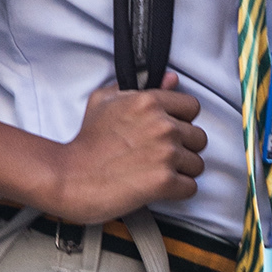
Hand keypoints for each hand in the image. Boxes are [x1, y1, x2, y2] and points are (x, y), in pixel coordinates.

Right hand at [52, 73, 206, 222]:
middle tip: (160, 155)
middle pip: (199, 137)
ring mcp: (165, 154)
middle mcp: (162, 125)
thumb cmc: (87, 142)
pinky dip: (177, 191)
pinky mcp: (165, 181)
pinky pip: (190, 187)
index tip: (167, 131)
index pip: (192, 107)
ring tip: (157, 172)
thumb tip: (171, 80)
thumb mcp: (103, 101)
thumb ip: (138, 87)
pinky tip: (158, 187)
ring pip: (197, 164)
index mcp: (149, 102)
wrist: (72, 177)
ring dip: (181, 171)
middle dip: (183, 148)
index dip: (181, 120)